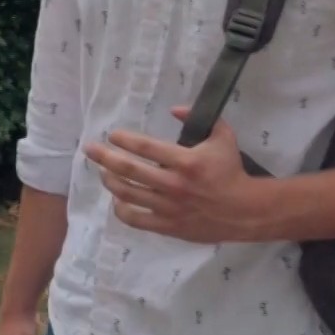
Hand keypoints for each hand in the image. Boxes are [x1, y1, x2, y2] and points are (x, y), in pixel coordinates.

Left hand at [82, 107, 269, 244]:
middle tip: (90, 149)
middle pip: (128, 170)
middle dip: (104, 157)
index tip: (112, 135)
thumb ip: (198, 119)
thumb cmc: (231, 171)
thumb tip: (174, 109)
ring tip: (103, 172)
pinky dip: (121, 209)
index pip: (145, 147)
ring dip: (109, 181)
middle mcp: (173, 184)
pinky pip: (135, 219)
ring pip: (127, 194)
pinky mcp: (167, 225)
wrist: (245, 210)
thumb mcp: (223, 136)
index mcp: (185, 161)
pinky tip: (118, 199)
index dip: (124, 140)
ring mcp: (168, 207)